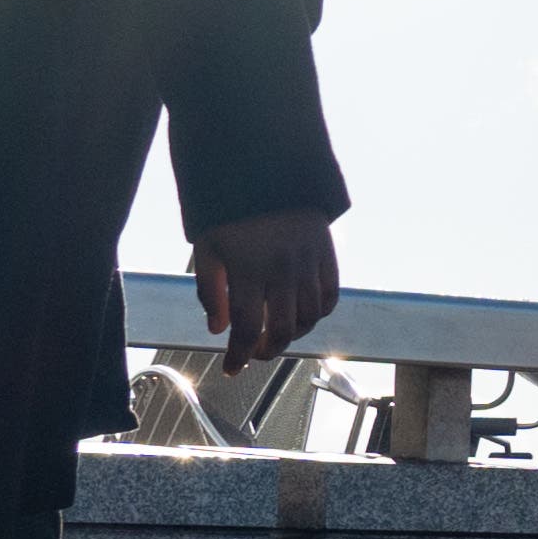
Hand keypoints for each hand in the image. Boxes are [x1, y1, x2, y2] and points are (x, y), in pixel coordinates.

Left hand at [195, 214, 340, 364]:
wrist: (268, 169)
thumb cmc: (231, 211)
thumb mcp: (207, 247)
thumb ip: (210, 291)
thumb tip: (218, 329)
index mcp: (248, 269)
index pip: (246, 327)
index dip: (238, 355)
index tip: (231, 369)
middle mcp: (282, 270)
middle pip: (282, 329)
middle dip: (267, 350)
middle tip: (255, 353)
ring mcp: (308, 262)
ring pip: (309, 317)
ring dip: (292, 334)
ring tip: (276, 333)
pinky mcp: (326, 253)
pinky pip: (329, 295)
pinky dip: (319, 312)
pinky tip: (303, 314)